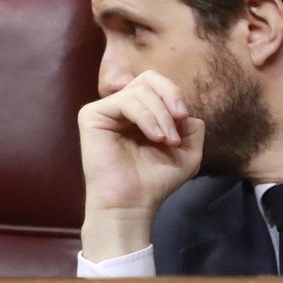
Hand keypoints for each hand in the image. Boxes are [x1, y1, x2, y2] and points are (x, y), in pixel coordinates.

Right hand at [77, 70, 204, 260]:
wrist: (132, 204)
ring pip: (140, 91)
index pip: (157, 85)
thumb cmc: (155, 181)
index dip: (174, 95)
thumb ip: (191, 126)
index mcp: (138, 113)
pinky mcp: (91, 116)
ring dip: (161, 115)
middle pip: (148, 78)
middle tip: (179, 121)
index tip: (184, 120)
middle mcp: (119, 108)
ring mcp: (104, 111)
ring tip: (166, 140)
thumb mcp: (188, 151)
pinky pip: (125, 101)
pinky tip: (154, 138)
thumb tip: (184, 111)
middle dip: (170, 97)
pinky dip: (147, 118)